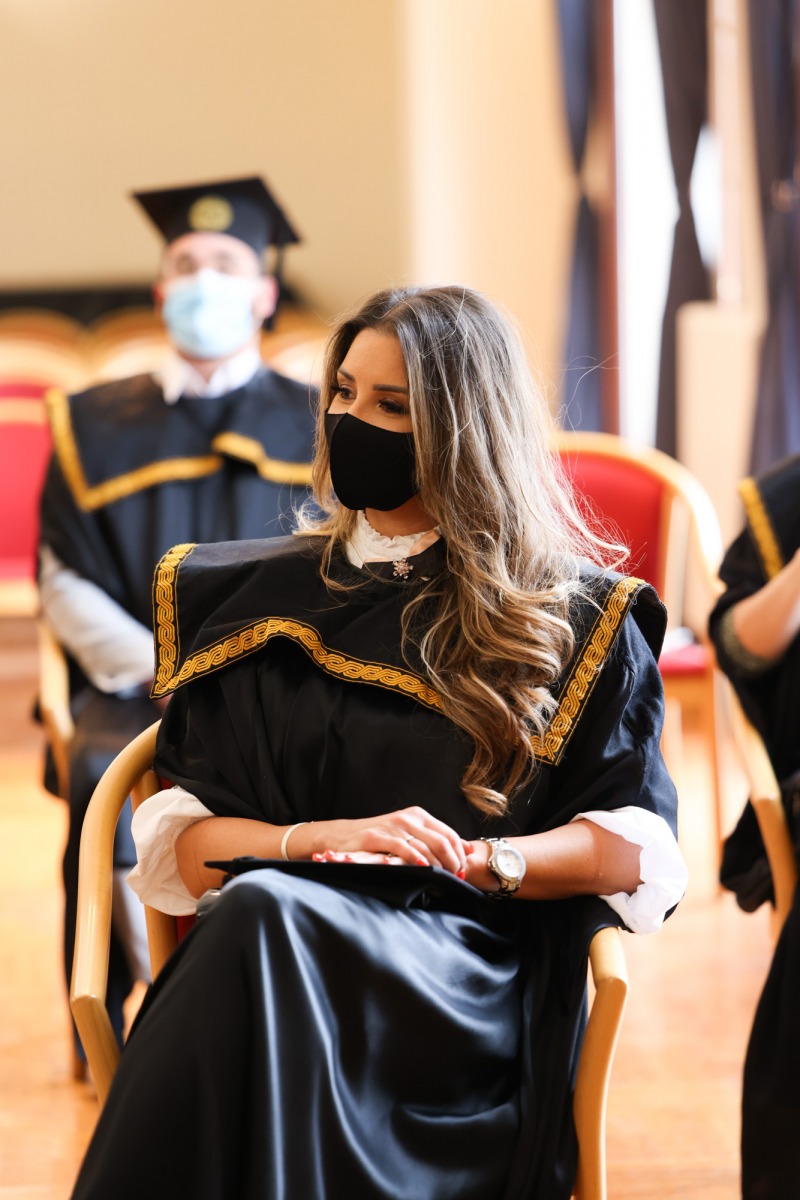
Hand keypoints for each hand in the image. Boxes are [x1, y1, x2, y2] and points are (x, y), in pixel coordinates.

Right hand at [307, 806, 471, 876]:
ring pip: (427, 846)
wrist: (344, 835)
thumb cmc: (380, 837)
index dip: (459, 854)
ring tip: (443, 878)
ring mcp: (394, 826)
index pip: (449, 834)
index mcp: (419, 815)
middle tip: (455, 877)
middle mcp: (409, 817)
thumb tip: (469, 848)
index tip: (462, 870)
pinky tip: (424, 869)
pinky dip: (417, 860)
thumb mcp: (410, 833)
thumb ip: (436, 839)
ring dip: (439, 865)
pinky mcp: (379, 837)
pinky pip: (403, 848)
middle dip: (453, 861)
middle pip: (442, 841)